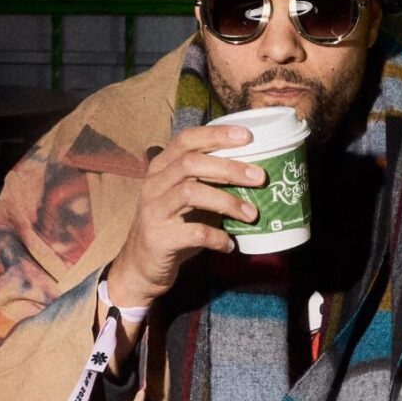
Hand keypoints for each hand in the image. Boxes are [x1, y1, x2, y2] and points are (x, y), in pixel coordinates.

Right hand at [105, 125, 263, 305]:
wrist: (142, 265)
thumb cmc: (174, 225)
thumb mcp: (187, 198)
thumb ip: (208, 181)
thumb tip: (254, 172)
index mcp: (161, 167)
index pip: (186, 140)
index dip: (216, 135)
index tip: (247, 137)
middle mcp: (153, 184)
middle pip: (190, 163)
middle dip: (229, 168)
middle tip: (260, 177)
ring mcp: (153, 210)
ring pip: (190, 193)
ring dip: (227, 202)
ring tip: (252, 214)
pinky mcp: (158, 238)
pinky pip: (194, 232)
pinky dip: (217, 237)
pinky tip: (230, 245)